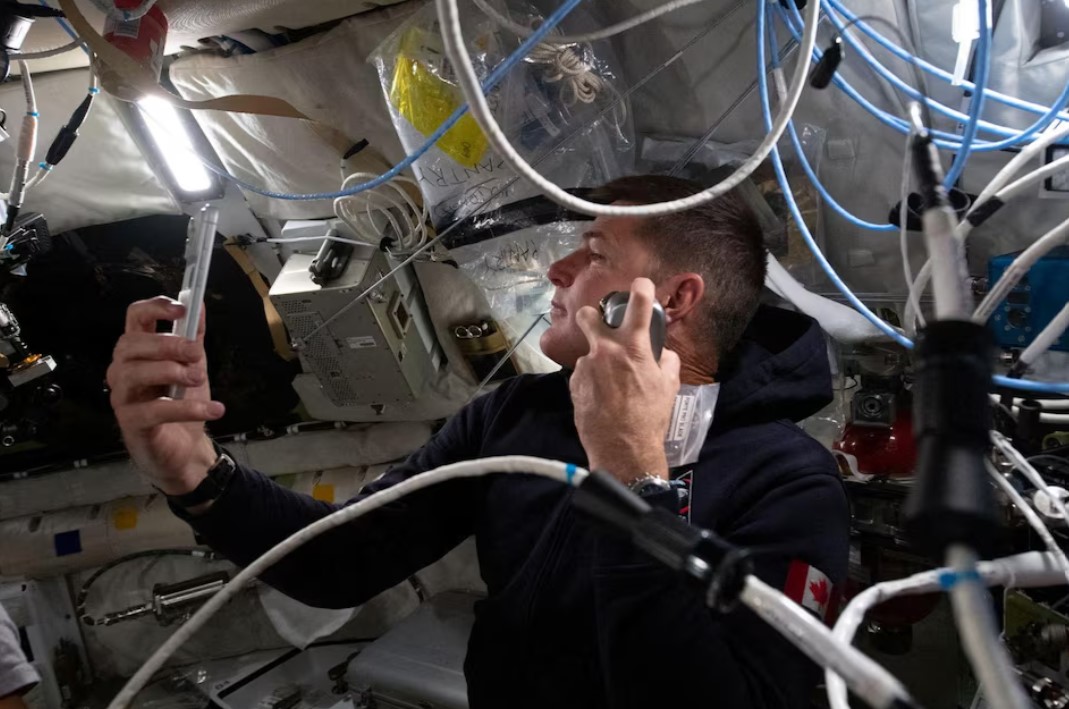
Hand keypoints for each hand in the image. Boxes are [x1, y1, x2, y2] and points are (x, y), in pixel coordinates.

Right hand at [107, 297, 224, 494]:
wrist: (185, 448)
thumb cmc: (181, 403)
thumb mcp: (193, 364)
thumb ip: (194, 335)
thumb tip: (198, 302)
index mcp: (138, 350)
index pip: (134, 317)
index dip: (155, 308)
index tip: (182, 310)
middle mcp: (123, 370)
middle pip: (131, 344)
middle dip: (167, 344)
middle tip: (195, 353)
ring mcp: (123, 397)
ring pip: (135, 373)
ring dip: (172, 371)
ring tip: (199, 379)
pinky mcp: (131, 423)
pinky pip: (154, 410)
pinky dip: (187, 409)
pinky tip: (213, 409)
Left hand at [570, 278, 680, 482]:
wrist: (623, 448)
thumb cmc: (650, 417)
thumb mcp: (670, 386)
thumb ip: (667, 361)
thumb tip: (663, 352)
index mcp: (633, 347)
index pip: (638, 303)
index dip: (640, 288)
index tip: (640, 285)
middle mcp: (605, 350)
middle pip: (587, 316)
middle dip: (590, 316)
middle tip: (599, 326)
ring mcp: (586, 367)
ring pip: (589, 354)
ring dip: (598, 363)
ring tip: (611, 388)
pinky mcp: (574, 384)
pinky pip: (584, 375)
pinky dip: (592, 382)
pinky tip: (602, 399)